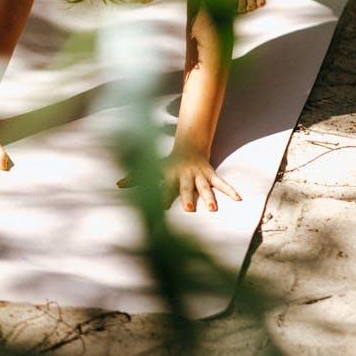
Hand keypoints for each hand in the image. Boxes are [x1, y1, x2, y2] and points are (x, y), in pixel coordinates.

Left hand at [117, 148, 240, 211]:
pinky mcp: (210, 175)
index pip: (164, 188)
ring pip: (204, 187)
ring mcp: (199, 176)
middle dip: (187, 197)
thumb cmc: (168, 163)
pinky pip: (221, 183)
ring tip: (213, 209)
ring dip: (209, 197)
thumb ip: (136, 178)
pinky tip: (239, 198)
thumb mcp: (152, 168)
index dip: (161, 197)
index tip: (159, 208)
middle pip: (186, 188)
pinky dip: (230, 190)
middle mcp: (185, 176)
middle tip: (188, 209)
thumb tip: (117, 184)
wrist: (189, 146)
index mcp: (170, 176)